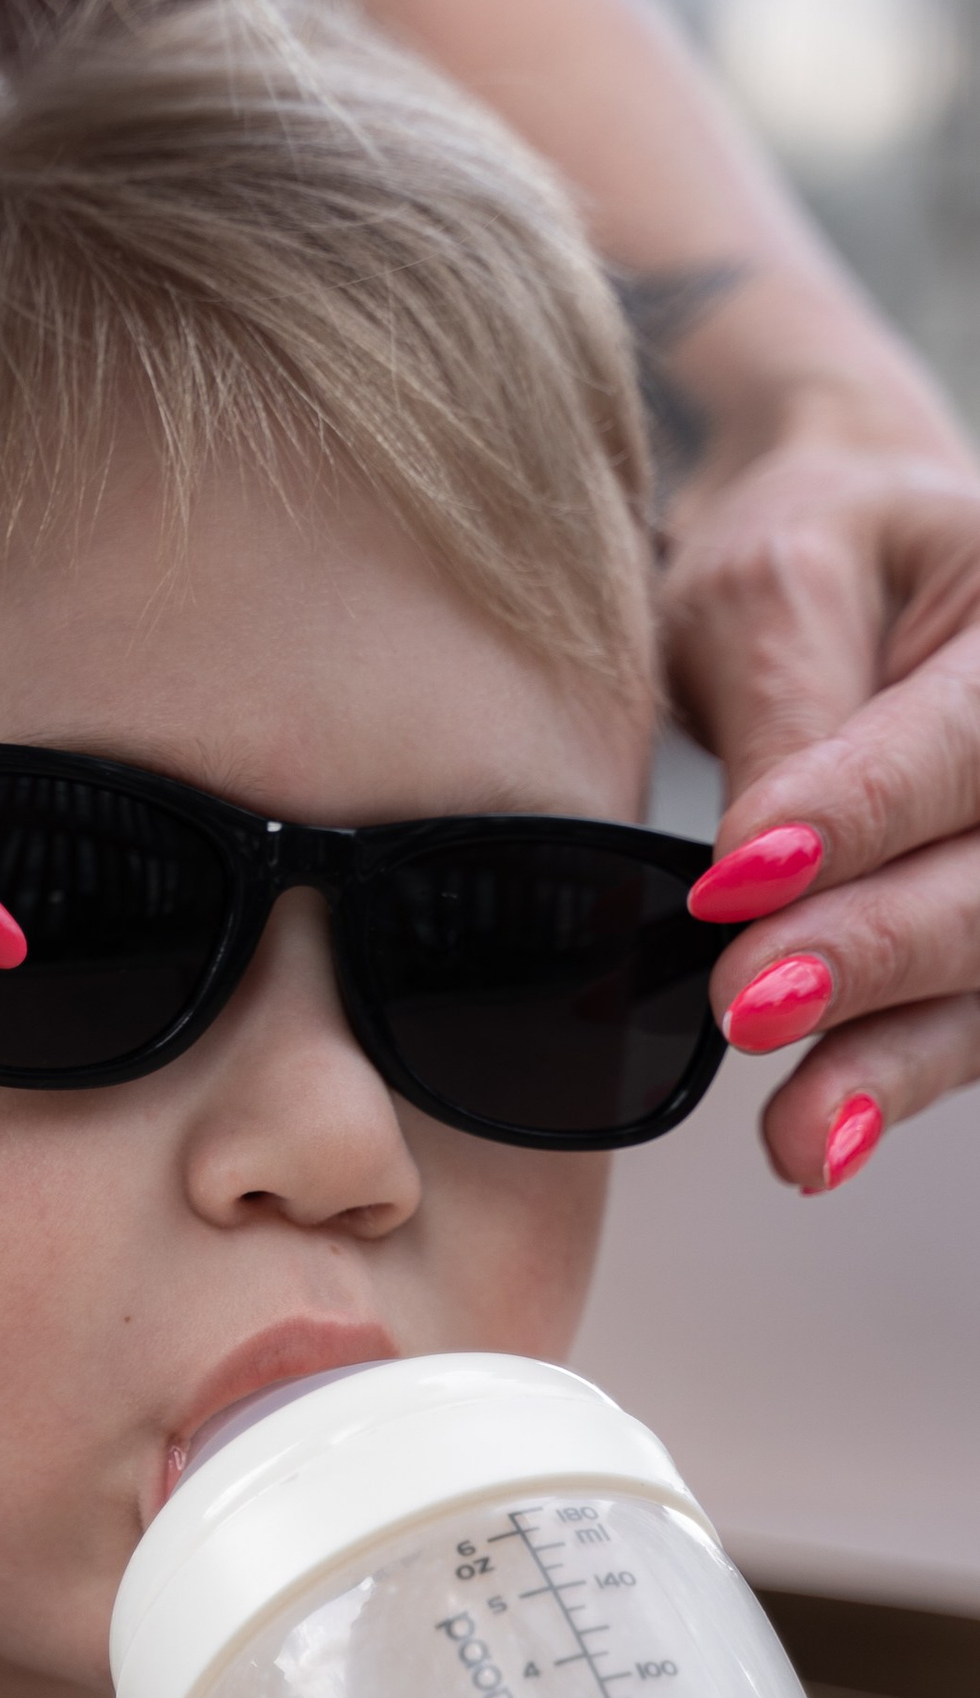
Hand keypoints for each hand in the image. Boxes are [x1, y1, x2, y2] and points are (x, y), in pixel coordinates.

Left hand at [663, 401, 979, 1193]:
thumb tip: (749, 872)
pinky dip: (895, 1076)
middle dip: (874, 949)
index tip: (741, 877)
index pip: (960, 740)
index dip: (860, 815)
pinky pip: (968, 1021)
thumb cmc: (817, 558)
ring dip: (893, 1057)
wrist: (861, 568)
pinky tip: (822, 1139)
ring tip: (796, 1132)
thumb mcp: (773, 590)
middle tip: (745, 1000)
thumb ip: (780, 721)